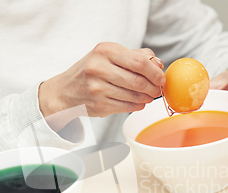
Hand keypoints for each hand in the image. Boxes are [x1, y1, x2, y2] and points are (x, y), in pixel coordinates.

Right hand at [38, 42, 164, 128]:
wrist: (66, 91)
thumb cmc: (92, 70)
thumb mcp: (109, 55)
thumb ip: (135, 56)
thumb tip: (158, 64)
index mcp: (104, 51)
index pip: (139, 62)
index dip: (155, 73)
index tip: (161, 78)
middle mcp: (98, 68)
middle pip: (138, 81)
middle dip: (153, 87)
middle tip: (157, 90)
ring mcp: (97, 88)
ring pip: (133, 96)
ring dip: (146, 98)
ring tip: (148, 96)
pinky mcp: (98, 105)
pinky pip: (126, 107)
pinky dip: (137, 106)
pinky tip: (138, 103)